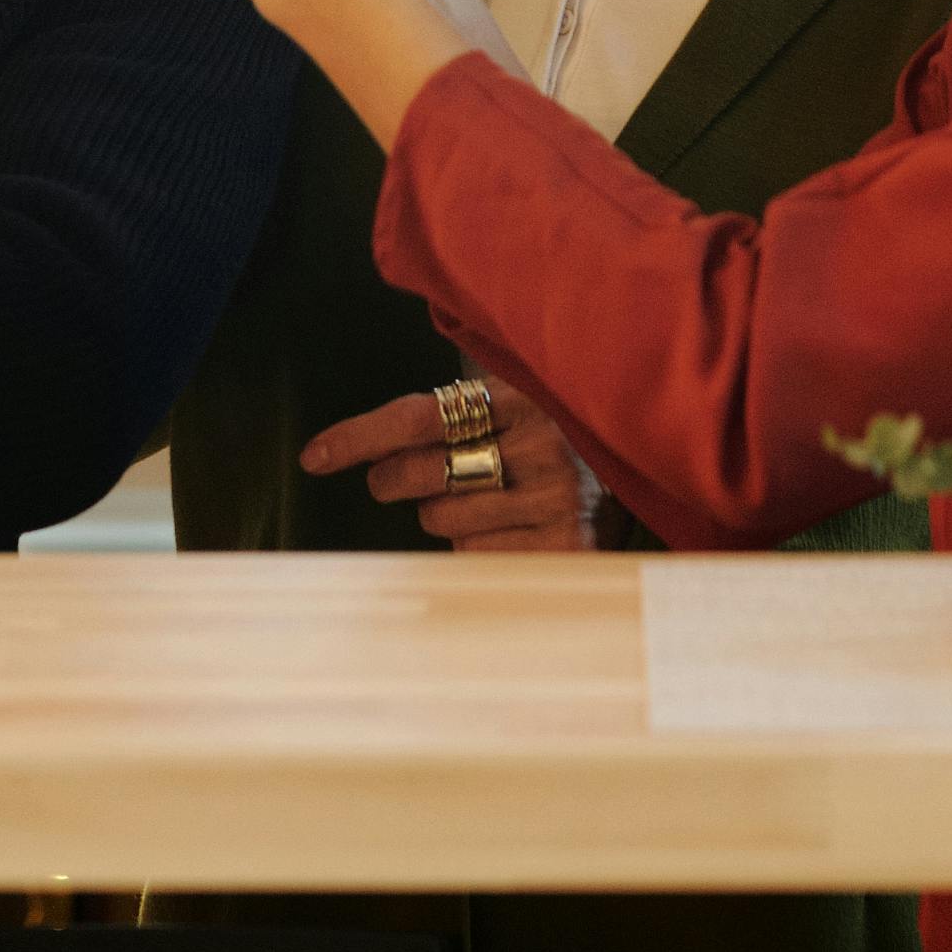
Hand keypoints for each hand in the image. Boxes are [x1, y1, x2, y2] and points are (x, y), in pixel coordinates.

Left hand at [302, 380, 607, 552]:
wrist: (639, 467)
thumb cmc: (545, 439)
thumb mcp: (507, 405)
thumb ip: (449, 410)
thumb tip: (361, 439)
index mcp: (518, 396)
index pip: (419, 416)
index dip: (359, 436)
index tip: (313, 457)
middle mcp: (542, 442)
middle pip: (423, 471)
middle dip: (392, 479)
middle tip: (395, 480)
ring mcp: (557, 496)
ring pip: (443, 519)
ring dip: (443, 516)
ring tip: (482, 500)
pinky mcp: (567, 546)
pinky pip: (475, 556)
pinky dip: (474, 547)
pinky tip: (505, 529)